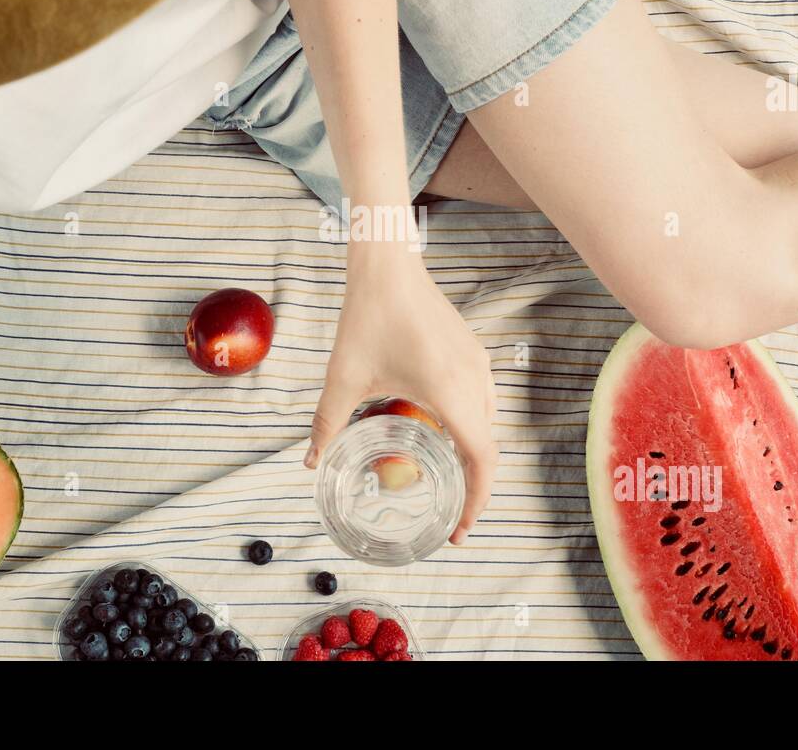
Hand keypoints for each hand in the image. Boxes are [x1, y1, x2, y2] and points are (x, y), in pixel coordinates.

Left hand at [307, 249, 497, 543]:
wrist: (388, 268)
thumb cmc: (368, 318)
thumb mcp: (344, 377)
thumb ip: (327, 423)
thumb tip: (310, 461)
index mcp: (449, 392)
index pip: (481, 459)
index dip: (477, 500)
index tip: (459, 528)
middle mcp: (473, 380)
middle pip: (487, 447)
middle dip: (473, 485)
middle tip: (451, 515)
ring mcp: (478, 364)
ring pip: (487, 423)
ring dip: (473, 454)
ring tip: (449, 478)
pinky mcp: (474, 352)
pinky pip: (483, 400)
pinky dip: (471, 425)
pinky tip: (443, 430)